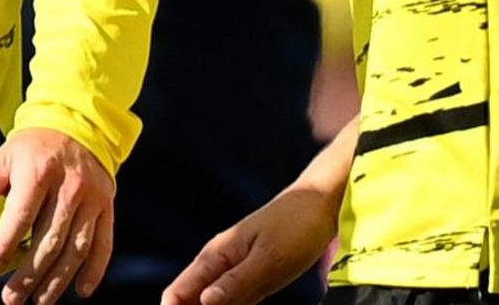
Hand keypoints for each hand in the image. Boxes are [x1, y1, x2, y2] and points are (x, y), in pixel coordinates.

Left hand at [0, 127, 114, 304]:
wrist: (79, 128)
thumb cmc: (34, 148)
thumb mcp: (6, 157)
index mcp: (39, 172)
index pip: (21, 214)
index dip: (5, 243)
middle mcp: (69, 187)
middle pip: (49, 239)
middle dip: (29, 274)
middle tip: (11, 298)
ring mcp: (91, 200)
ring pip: (75, 248)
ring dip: (58, 280)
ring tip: (40, 302)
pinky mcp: (107, 209)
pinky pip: (103, 245)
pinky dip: (94, 271)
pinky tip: (80, 291)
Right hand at [159, 181, 336, 304]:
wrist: (320, 204)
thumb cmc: (296, 226)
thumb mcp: (269, 258)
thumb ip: (237, 281)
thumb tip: (204, 302)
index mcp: (215, 256)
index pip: (178, 292)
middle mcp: (219, 265)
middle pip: (190, 300)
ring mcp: (236, 272)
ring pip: (211, 304)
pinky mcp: (254, 279)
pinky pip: (234, 303)